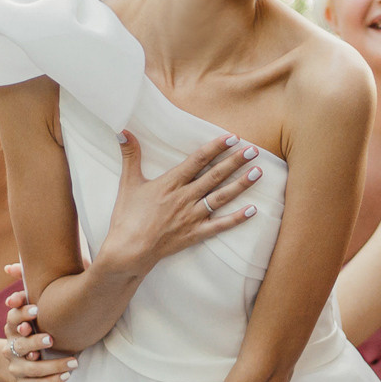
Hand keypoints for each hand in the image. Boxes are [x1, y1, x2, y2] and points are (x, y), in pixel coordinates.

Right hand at [4, 282, 77, 381]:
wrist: (25, 357)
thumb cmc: (39, 323)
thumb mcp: (34, 303)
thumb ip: (26, 282)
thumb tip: (9, 266)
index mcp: (12, 326)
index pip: (12, 318)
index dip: (22, 313)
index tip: (37, 309)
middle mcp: (10, 346)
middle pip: (19, 345)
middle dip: (35, 341)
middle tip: (52, 338)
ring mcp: (16, 366)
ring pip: (30, 368)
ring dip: (51, 365)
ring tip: (73, 361)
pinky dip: (51, 381)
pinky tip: (67, 375)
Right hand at [98, 130, 263, 277]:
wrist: (128, 251)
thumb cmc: (127, 217)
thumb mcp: (128, 183)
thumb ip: (130, 155)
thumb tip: (123, 129)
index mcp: (170, 183)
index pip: (198, 161)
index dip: (216, 148)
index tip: (232, 137)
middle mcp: (184, 198)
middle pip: (215, 176)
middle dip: (236, 162)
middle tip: (254, 150)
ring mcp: (191, 217)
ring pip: (221, 197)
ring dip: (241, 185)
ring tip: (258, 173)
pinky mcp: (195, 234)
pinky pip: (220, 226)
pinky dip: (237, 219)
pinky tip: (252, 210)